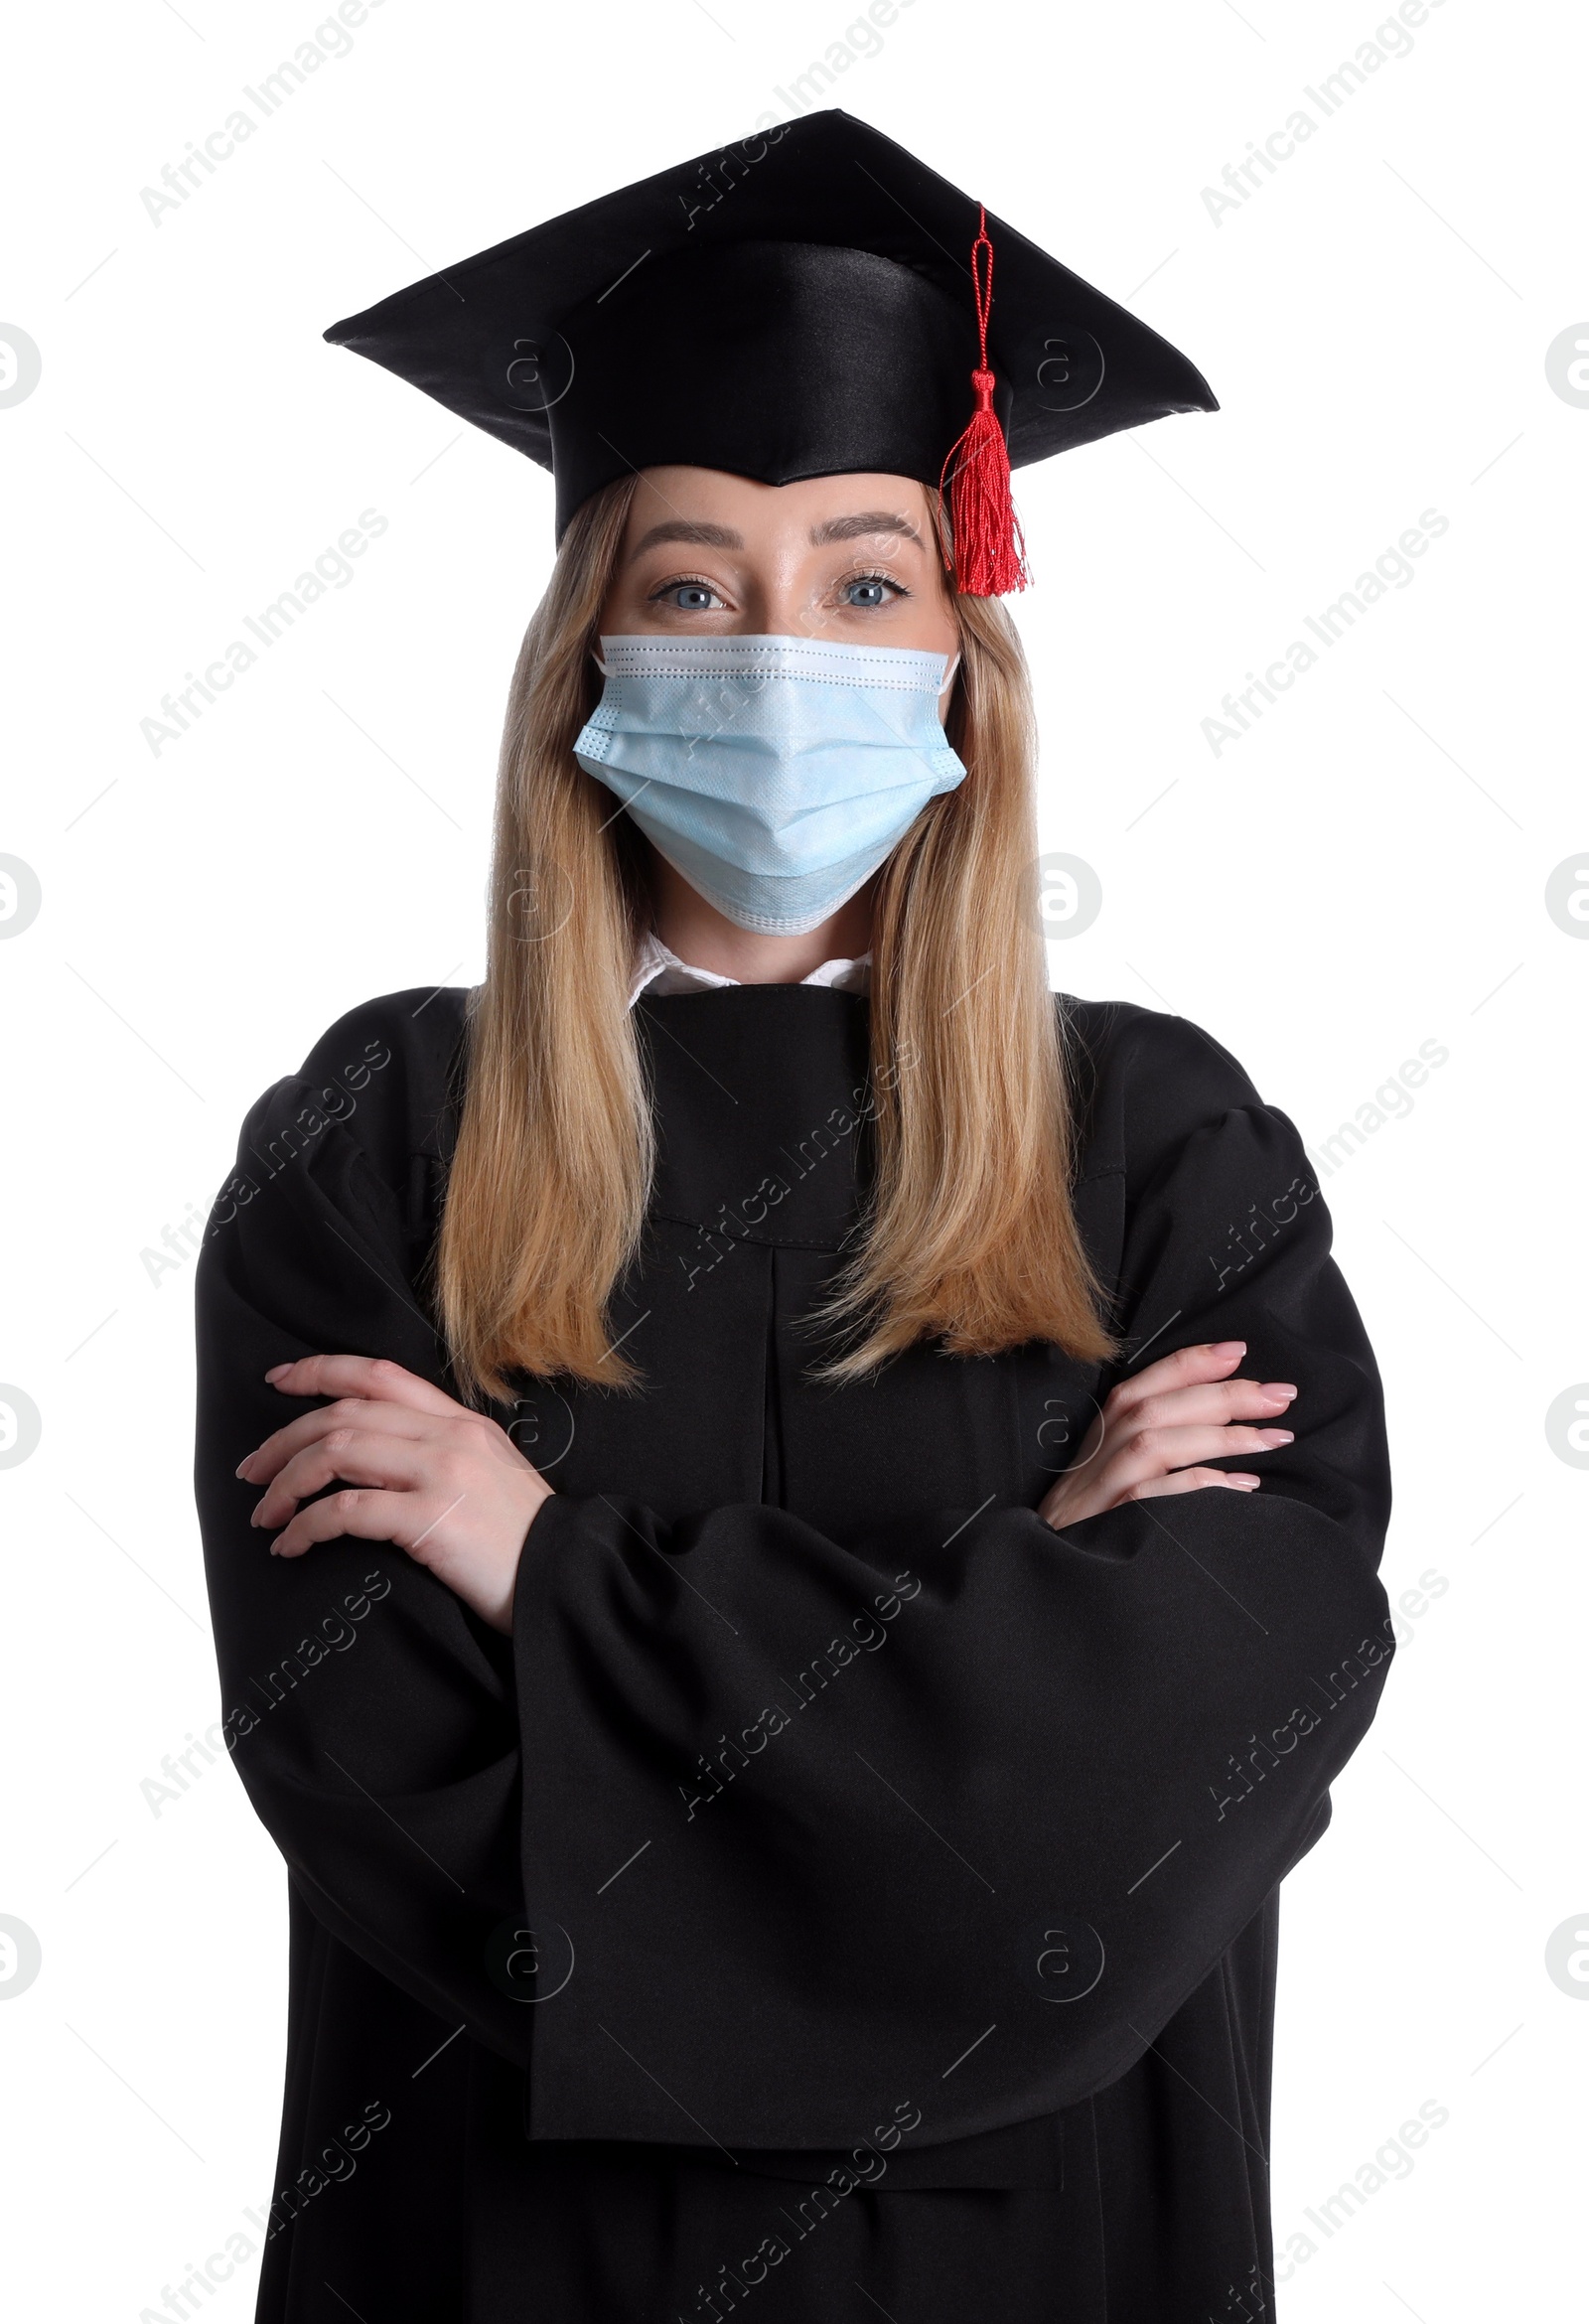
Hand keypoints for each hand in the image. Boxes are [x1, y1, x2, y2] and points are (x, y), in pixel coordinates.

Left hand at [236, 1354, 552, 1634]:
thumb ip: (444, 1455)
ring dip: (286, 1483)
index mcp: (461, 1422)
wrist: (567, 1577)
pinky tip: (291, 1545)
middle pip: (344, 1413)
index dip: (320, 1371)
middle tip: (251, 1471)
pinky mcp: (431, 1520)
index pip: (379, 1375)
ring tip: (265, 1514)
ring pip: (337, 1452)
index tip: (279, 1381)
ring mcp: (441, 1474)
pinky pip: (346, 1511)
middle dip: (284, 1439)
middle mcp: (449, 1436)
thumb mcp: (491, 1476)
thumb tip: (381, 1460)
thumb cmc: (524, 1540)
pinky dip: (305, 1526)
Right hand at [1037, 1340, 1295, 1531]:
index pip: (1146, 1383)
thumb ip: (1158, 1433)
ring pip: (1156, 1445)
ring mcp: (1103, 1489)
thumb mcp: (1114, 1464)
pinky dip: (1200, 1486)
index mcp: (1104, 1429)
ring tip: (1275, 1437)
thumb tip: (1227, 1408)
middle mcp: (1100, 1452)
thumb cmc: (1095, 1513)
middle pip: (1156, 1408)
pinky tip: (1243, 1485)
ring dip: (1220, 1437)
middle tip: (1280, 1394)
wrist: (1049, 1568)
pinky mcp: (1109, 1526)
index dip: (1191, 1362)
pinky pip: (1157, 1499)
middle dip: (1222, 1395)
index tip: (1238, 1350)